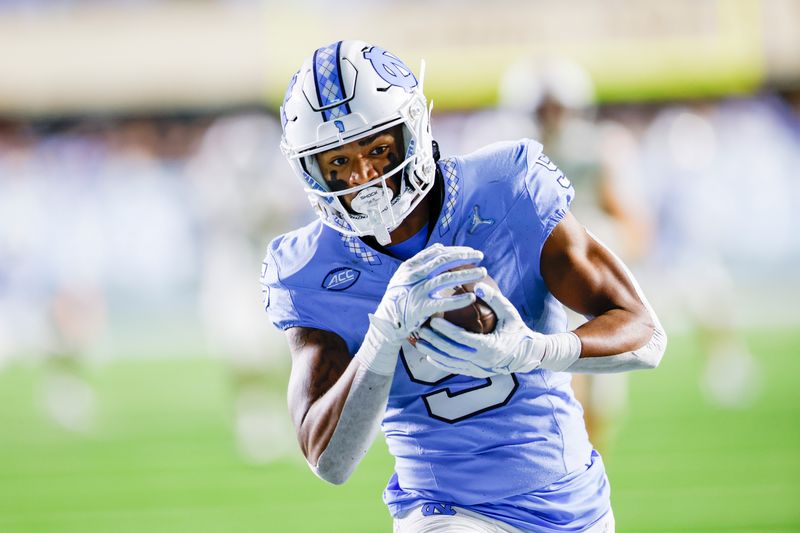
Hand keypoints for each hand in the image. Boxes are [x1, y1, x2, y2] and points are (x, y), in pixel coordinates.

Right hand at [356, 244, 485, 374]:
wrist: (385, 322)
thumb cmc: (398, 298)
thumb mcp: (404, 276)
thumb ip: (420, 262)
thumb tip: (439, 246)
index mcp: (410, 267)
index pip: (436, 253)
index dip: (455, 250)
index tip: (470, 251)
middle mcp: (413, 276)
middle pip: (443, 261)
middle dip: (464, 256)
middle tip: (480, 256)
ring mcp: (417, 291)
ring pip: (446, 279)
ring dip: (466, 274)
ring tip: (482, 272)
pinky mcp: (421, 307)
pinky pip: (444, 302)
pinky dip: (459, 299)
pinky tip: (472, 297)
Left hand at [416, 282, 580, 376]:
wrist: (526, 355)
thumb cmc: (516, 330)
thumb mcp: (509, 313)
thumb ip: (494, 299)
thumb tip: (477, 285)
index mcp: (491, 347)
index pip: (463, 339)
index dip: (446, 330)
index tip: (433, 319)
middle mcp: (482, 361)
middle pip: (452, 351)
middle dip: (434, 340)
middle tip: (420, 328)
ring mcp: (478, 369)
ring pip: (450, 362)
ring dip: (432, 352)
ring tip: (418, 340)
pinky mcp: (475, 373)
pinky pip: (453, 368)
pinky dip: (439, 362)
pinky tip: (428, 353)